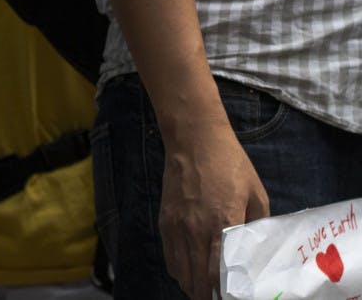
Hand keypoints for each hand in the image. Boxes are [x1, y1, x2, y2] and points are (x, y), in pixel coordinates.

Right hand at [159, 122, 268, 299]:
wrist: (193, 140)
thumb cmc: (229, 163)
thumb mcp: (256, 193)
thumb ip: (257, 225)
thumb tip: (258, 249)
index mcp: (222, 222)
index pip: (217, 273)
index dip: (222, 293)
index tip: (230, 298)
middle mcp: (195, 228)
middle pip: (196, 278)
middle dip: (207, 296)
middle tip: (218, 299)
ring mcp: (176, 225)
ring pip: (180, 271)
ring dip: (191, 287)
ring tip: (204, 293)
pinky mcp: (165, 220)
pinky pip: (169, 255)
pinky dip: (178, 270)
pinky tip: (188, 274)